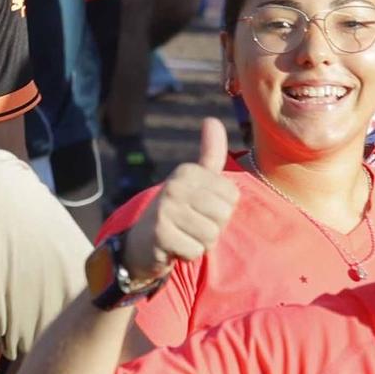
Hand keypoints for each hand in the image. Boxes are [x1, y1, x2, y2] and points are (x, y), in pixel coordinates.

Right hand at [120, 118, 238, 284]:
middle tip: (191, 224)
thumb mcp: (196, 180)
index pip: (233, 196)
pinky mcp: (160, 234)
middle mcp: (175, 185)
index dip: (221, 209)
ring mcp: (166, 208)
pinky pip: (195, 250)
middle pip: (224, 215)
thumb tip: (212, 120)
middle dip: (213, 227)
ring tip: (183, 234)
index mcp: (188, 171)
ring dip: (200, 242)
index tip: (199, 208)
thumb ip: (210, 153)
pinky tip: (173, 247)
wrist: (141, 243)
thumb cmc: (178, 210)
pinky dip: (187, 254)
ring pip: (211, 234)